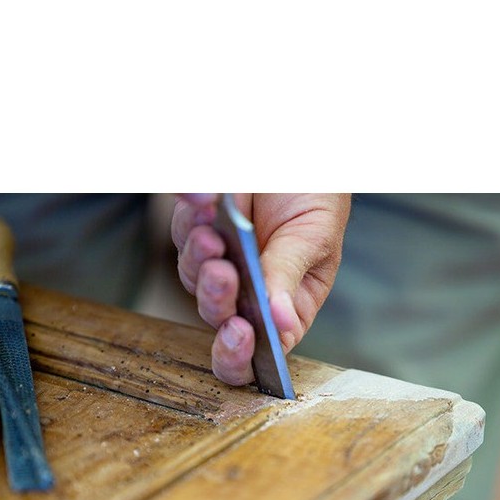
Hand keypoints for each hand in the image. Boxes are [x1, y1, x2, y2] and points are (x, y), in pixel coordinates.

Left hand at [171, 194, 350, 385]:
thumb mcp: (314, 234)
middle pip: (218, 318)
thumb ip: (288, 275)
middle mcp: (251, 291)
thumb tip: (279, 324)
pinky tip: (209, 203)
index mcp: (288, 305)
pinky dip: (192, 221)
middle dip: (216, 299)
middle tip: (222, 271)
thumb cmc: (317, 192)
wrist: (294, 145)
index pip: (261, 351)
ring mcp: (222, 262)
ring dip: (200, 258)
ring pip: (194, 279)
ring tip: (213, 231)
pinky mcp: (199, 231)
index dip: (241, 355)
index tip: (238, 331)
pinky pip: (183, 237)